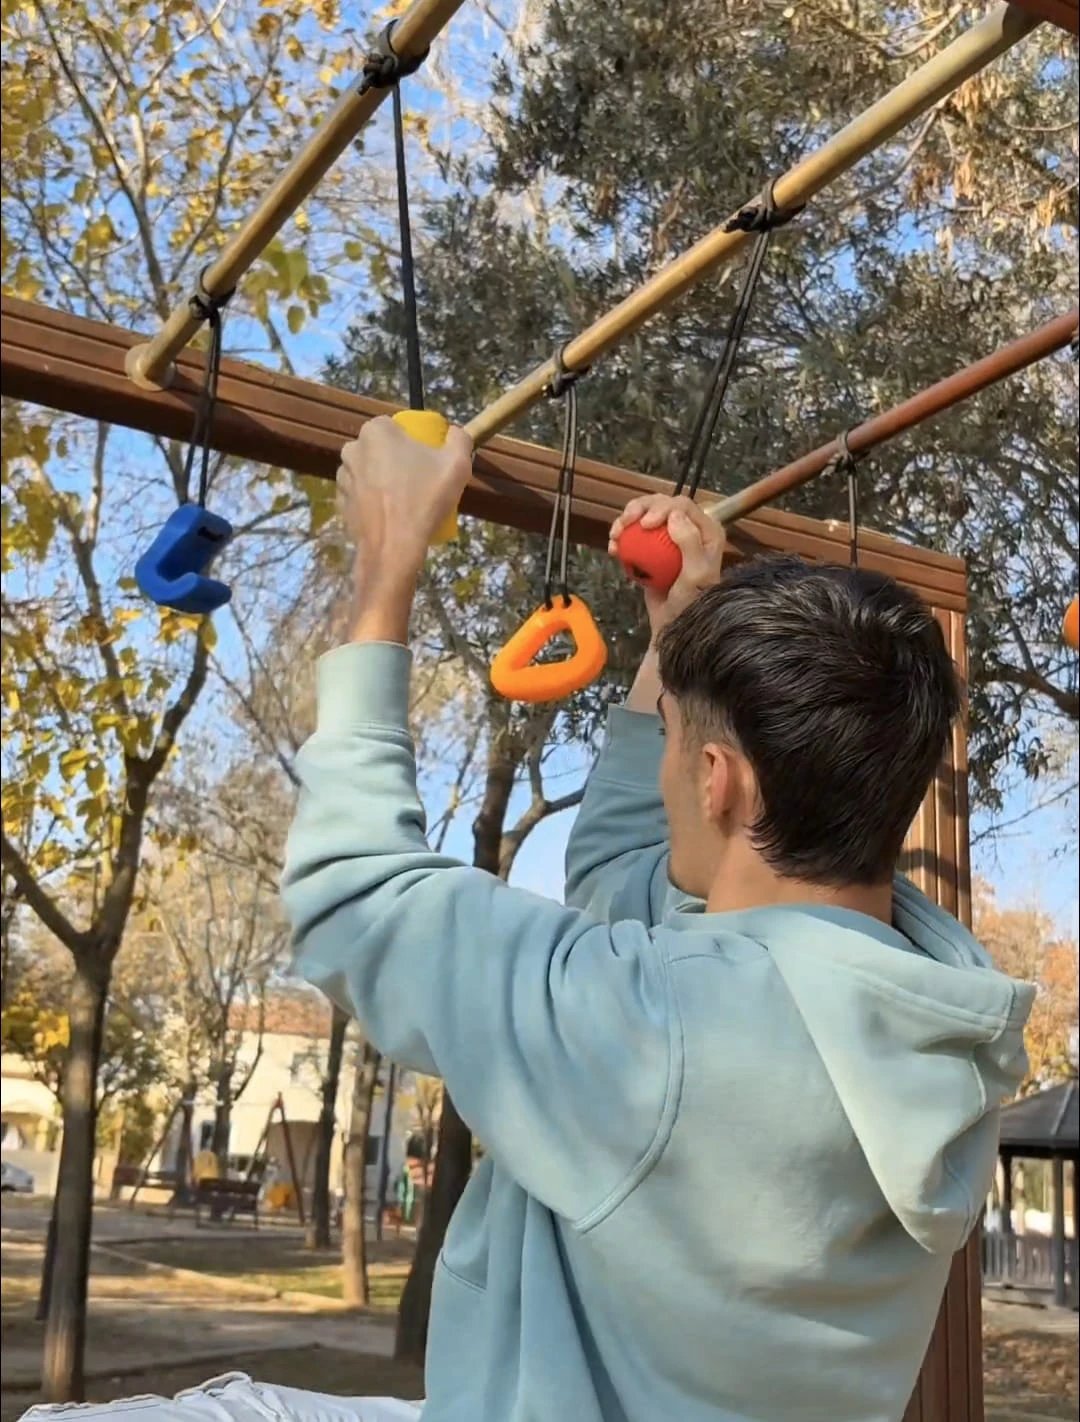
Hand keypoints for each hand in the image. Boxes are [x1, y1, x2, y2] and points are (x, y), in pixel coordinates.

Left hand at [336, 416, 472, 584]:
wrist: (395, 547)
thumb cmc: (425, 499)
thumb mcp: (457, 464)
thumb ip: (459, 439)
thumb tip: (455, 433)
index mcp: (376, 431)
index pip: (396, 427)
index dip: (413, 441)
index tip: (427, 461)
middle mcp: (352, 449)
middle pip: (381, 449)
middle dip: (396, 460)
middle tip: (419, 481)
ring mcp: (342, 477)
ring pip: (368, 471)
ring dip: (382, 479)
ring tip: (404, 500)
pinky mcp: (340, 502)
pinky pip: (360, 495)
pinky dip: (373, 500)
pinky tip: (390, 514)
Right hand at [609, 494, 726, 637]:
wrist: (674, 624)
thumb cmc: (690, 602)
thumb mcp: (696, 575)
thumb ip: (690, 542)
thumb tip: (673, 514)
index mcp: (707, 531)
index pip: (683, 505)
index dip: (661, 507)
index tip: (644, 524)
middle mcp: (690, 530)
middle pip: (662, 504)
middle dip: (640, 508)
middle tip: (625, 525)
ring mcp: (670, 538)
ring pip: (645, 515)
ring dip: (626, 520)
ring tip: (615, 535)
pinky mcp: (653, 549)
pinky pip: (635, 535)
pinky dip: (622, 537)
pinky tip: (613, 547)